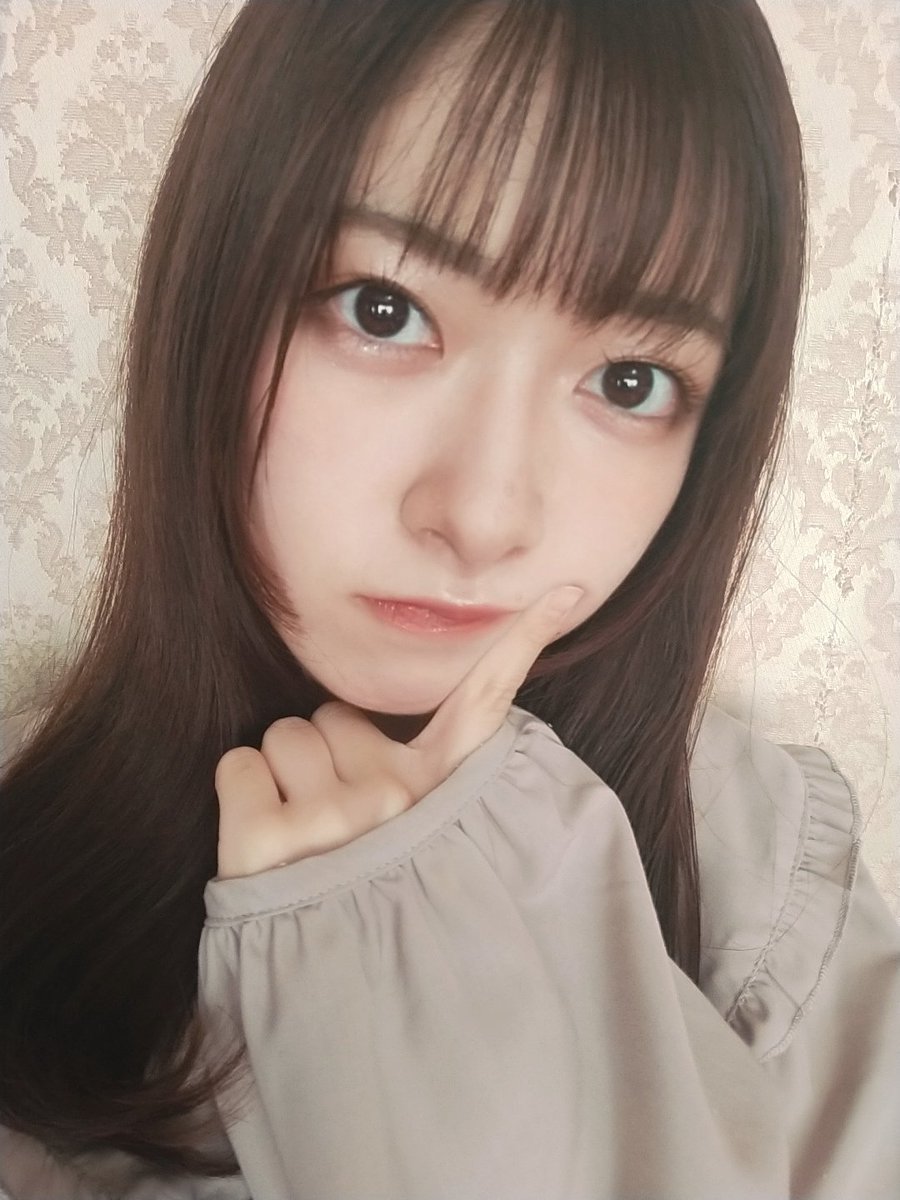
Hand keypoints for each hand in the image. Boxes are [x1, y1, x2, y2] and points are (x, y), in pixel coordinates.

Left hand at [214, 585, 583, 877]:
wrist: (343, 999)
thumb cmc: (381, 905)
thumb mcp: (431, 847)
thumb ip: (432, 782)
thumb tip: (475, 736)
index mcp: (446, 795)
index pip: (488, 701)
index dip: (525, 639)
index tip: (565, 589)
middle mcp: (401, 801)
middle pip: (330, 718)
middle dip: (325, 760)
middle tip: (337, 825)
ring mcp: (335, 823)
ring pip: (284, 736)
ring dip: (285, 779)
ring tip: (306, 840)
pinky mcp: (267, 845)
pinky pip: (238, 763)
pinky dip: (242, 795)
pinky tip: (267, 845)